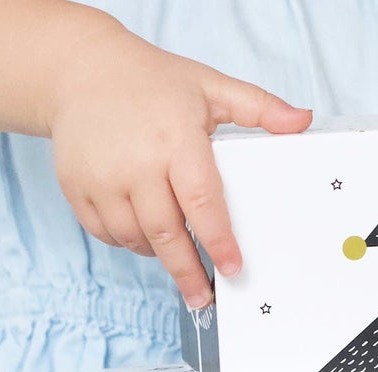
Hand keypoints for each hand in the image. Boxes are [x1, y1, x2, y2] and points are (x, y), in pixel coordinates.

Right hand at [48, 30, 310, 305]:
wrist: (80, 69)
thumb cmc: (153, 83)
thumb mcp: (209, 86)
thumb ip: (259, 107)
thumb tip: (302, 122)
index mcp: (174, 138)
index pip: (202, 202)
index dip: (218, 241)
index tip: (232, 268)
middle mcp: (136, 162)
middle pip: (167, 234)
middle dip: (188, 271)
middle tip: (203, 297)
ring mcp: (101, 178)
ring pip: (136, 239)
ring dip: (159, 252)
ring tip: (175, 251)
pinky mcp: (75, 188)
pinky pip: (107, 234)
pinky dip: (128, 240)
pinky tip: (143, 231)